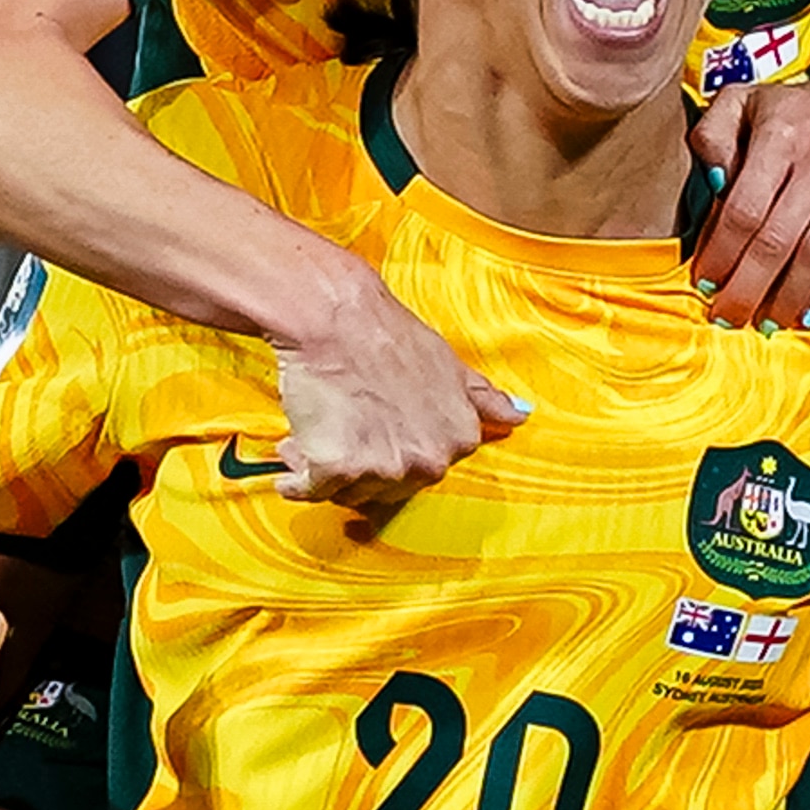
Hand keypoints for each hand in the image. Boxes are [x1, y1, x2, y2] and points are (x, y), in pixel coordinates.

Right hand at [271, 275, 521, 512]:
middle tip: (341, 422)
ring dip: (323, 468)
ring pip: (346, 493)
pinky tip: (290, 448)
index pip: (420, 470)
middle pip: (384, 489)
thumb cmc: (385, 334)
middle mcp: (429, 461)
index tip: (373, 426)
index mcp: (459, 440)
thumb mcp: (449, 364)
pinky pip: (306, 491)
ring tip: (318, 423)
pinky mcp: (337, 469)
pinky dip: (293, 478)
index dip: (389, 448)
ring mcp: (385, 468)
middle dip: (358, 462)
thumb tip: (519, 415)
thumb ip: (482, 399)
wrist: (334, 316)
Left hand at [688, 71, 809, 329]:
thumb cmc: (800, 114)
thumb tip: (711, 181)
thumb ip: (714, 133)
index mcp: (780, 134)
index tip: (705, 283)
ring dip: (787, 297)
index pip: (744, 208)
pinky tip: (808, 314)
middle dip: (747, 287)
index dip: (721, 254)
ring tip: (765, 322)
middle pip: (777, 239)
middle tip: (728, 317)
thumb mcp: (747, 103)